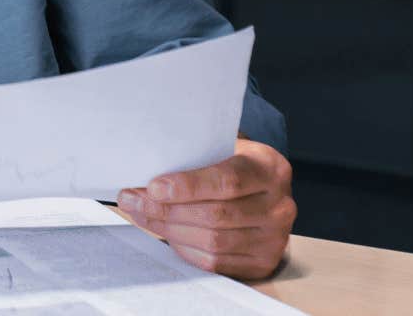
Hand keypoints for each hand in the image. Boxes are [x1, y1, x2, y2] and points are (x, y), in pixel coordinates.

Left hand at [117, 138, 295, 279]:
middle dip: (166, 209)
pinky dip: (184, 248)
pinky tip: (165, 232)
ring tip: (142, 214)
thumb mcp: (222, 148)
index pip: (228, 181)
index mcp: (270, 168)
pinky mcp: (263, 262)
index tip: (153, 187)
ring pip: (213, 241)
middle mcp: (280, 205)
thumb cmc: (231, 165)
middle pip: (216, 215)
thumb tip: (142, 166)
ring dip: (169, 229)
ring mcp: (275, 238)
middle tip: (132, 200)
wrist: (262, 191)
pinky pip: (216, 261)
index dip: (188, 186)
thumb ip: (193, 154)